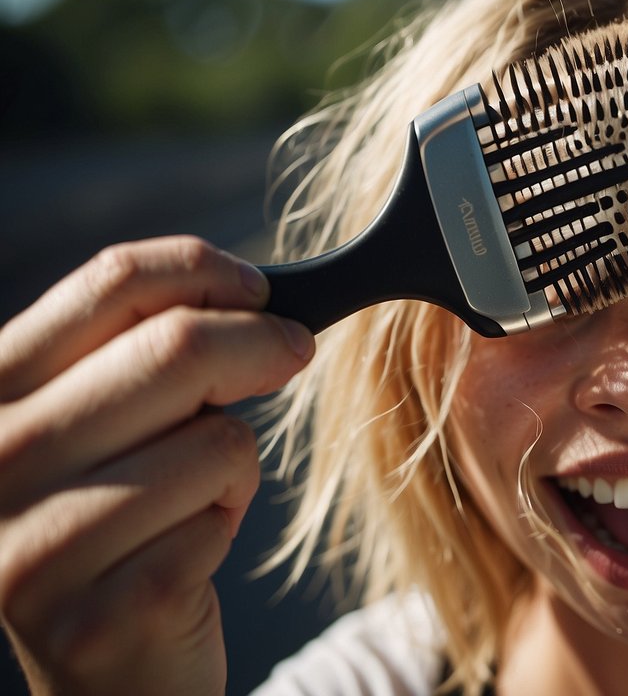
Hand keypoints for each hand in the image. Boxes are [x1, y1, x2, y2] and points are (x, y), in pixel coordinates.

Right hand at [0, 237, 313, 695]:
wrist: (106, 672)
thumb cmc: (118, 525)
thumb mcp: (102, 425)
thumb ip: (142, 351)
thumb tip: (252, 292)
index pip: (112, 282)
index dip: (206, 270)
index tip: (260, 291)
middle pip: (176, 346)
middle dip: (264, 344)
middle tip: (293, 353)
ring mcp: (35, 546)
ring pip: (218, 438)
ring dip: (236, 465)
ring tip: (193, 502)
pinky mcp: (100, 614)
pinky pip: (221, 517)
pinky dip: (226, 525)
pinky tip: (184, 554)